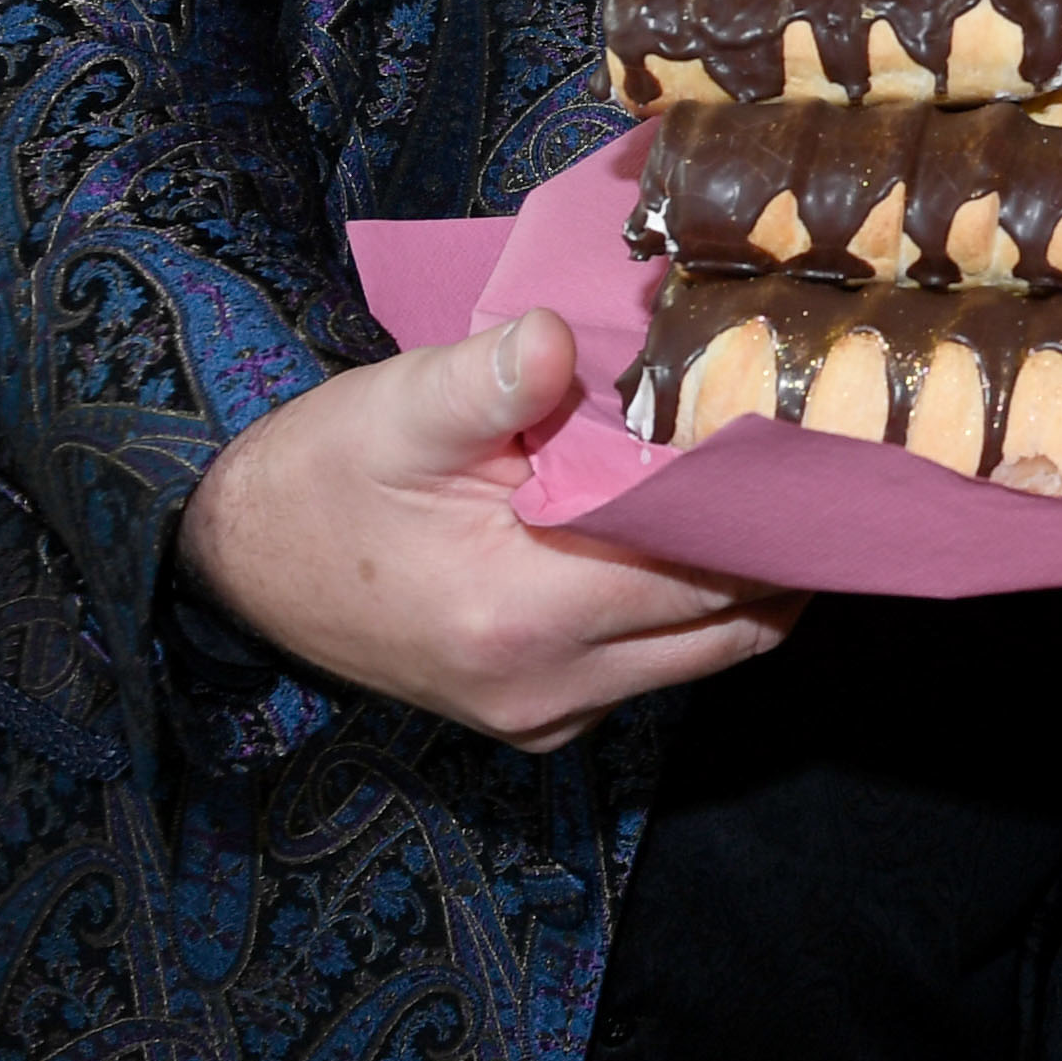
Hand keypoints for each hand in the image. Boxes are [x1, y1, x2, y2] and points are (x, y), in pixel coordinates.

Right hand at [180, 313, 801, 751]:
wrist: (236, 570)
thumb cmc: (321, 480)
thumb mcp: (395, 409)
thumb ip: (487, 379)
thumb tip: (560, 339)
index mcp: (521, 613)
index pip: (706, 575)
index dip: (773, 515)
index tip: (824, 452)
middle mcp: (547, 688)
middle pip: (729, 630)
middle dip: (780, 555)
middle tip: (819, 469)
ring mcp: (544, 717)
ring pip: (701, 657)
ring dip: (739, 586)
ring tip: (761, 496)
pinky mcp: (538, 721)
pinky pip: (652, 670)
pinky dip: (685, 613)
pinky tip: (685, 540)